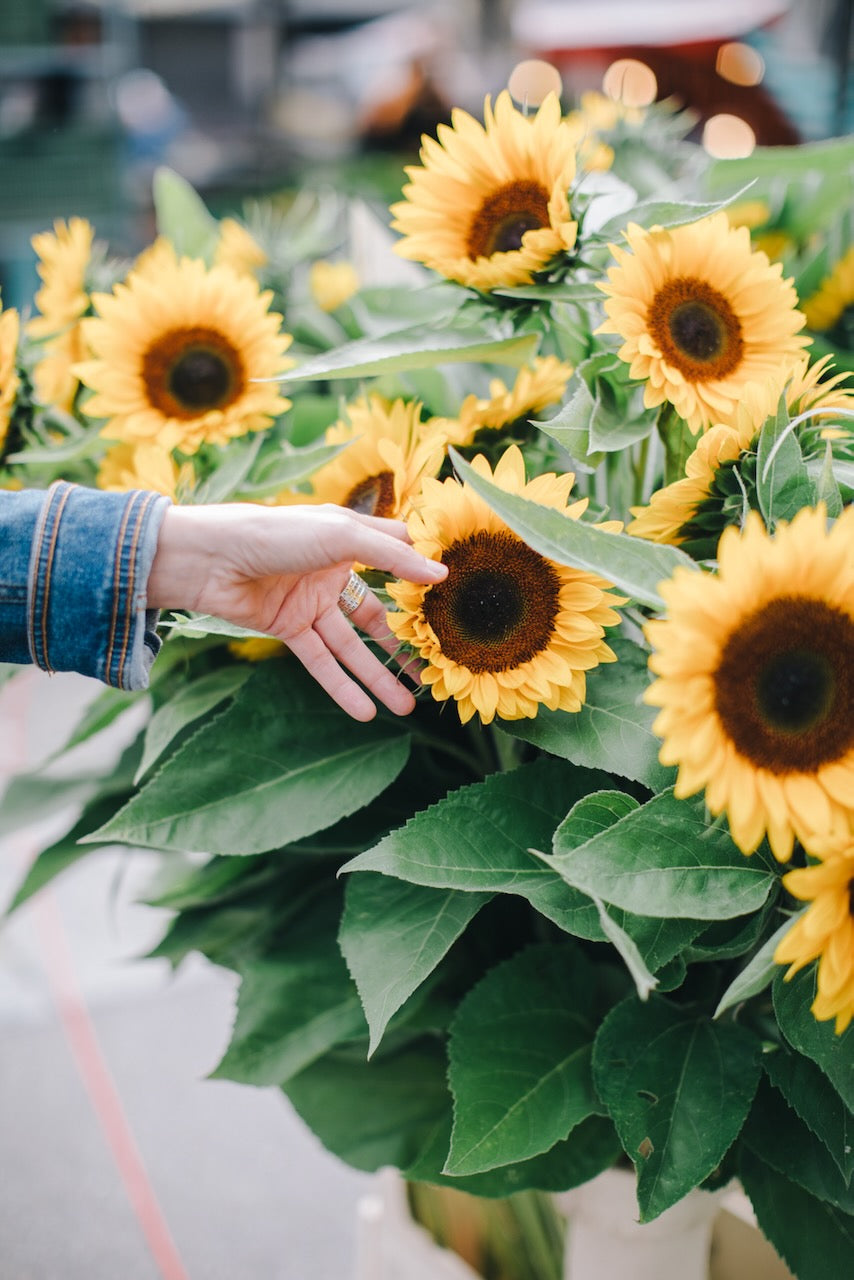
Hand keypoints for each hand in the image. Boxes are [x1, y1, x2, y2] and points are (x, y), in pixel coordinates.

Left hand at [147, 502, 446, 720]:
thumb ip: (393, 557)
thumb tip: (442, 573)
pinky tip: (366, 712)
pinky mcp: (288, 629)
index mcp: (347, 537)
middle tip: (433, 671)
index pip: (395, 555)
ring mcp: (311, 602)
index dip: (421, 574)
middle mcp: (333, 570)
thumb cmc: (274, 533)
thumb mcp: (341, 536)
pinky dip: (342, 687)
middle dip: (404, 643)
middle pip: (378, 613)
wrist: (208, 559)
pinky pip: (321, 662)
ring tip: (408, 706)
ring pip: (353, 646)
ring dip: (377, 676)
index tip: (455, 598)